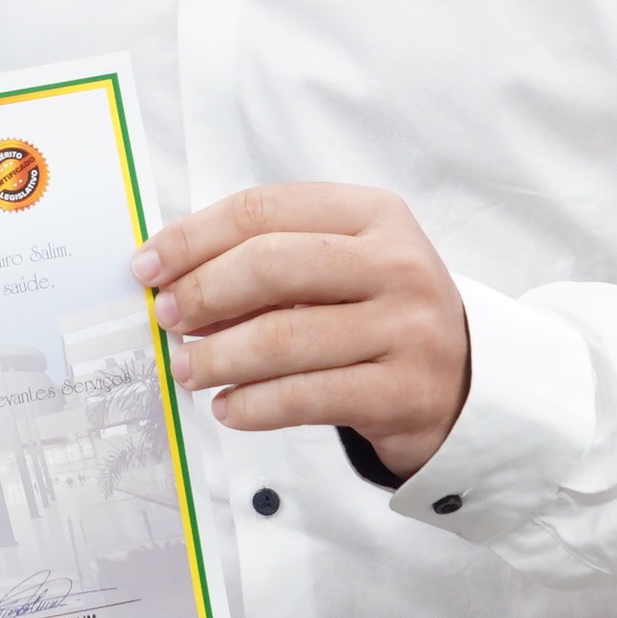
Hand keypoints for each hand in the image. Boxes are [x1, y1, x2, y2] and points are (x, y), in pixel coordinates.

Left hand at [135, 183, 473, 475]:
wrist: (469, 383)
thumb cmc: (381, 314)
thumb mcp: (342, 264)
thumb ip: (271, 258)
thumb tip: (174, 281)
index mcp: (373, 214)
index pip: (263, 210)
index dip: (193, 237)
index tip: (148, 267)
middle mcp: (396, 263)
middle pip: (271, 265)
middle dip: (203, 292)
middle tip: (167, 319)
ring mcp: (407, 329)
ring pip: (283, 338)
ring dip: (218, 356)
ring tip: (188, 369)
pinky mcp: (405, 392)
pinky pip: (306, 397)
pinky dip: (254, 405)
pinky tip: (229, 407)